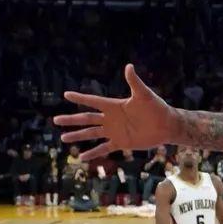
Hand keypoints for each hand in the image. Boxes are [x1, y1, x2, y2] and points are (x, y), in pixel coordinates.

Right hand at [54, 64, 177, 161]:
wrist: (167, 125)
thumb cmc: (156, 108)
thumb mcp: (144, 94)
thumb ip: (134, 82)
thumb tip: (129, 66)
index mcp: (114, 105)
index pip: (92, 101)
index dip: (80, 97)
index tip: (66, 94)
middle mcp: (111, 119)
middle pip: (86, 119)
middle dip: (71, 120)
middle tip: (55, 120)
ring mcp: (115, 131)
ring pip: (91, 134)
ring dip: (77, 136)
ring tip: (63, 138)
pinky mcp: (121, 143)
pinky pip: (104, 148)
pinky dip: (93, 152)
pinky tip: (82, 157)